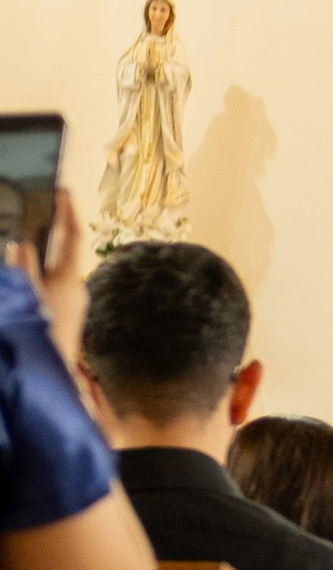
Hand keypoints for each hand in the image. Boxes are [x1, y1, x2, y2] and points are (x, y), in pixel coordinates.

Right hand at [7, 187, 89, 373]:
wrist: (50, 380)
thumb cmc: (38, 334)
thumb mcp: (26, 295)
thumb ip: (22, 267)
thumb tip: (19, 243)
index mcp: (69, 278)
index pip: (73, 236)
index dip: (68, 211)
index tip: (63, 190)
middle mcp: (76, 288)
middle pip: (64, 252)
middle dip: (50, 232)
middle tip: (36, 210)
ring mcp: (73, 303)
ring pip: (55, 270)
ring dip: (40, 255)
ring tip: (22, 241)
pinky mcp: (66, 316)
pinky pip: (51, 285)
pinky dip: (37, 275)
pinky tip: (23, 276)